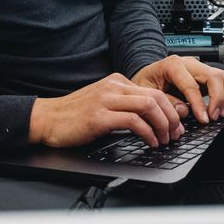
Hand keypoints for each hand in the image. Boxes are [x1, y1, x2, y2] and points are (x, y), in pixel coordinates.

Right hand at [29, 73, 189, 148]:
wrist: (47, 119)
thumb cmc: (74, 115)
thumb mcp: (104, 102)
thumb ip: (125, 105)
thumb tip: (153, 118)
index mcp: (117, 81)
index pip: (154, 91)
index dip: (170, 109)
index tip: (176, 124)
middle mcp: (114, 86)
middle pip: (156, 96)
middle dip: (171, 117)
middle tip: (175, 133)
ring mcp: (106, 99)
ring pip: (148, 106)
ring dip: (162, 125)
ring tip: (164, 139)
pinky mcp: (99, 116)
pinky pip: (133, 121)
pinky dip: (147, 133)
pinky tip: (150, 142)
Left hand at [131, 55, 223, 123]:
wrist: (146, 73)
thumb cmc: (145, 82)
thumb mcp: (147, 93)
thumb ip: (165, 101)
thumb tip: (184, 111)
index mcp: (172, 65)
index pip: (192, 85)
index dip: (200, 104)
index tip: (203, 119)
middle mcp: (189, 62)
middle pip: (213, 76)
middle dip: (217, 99)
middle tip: (213, 116)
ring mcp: (198, 66)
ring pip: (222, 76)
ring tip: (220, 113)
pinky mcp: (204, 73)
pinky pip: (221, 80)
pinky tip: (220, 107)